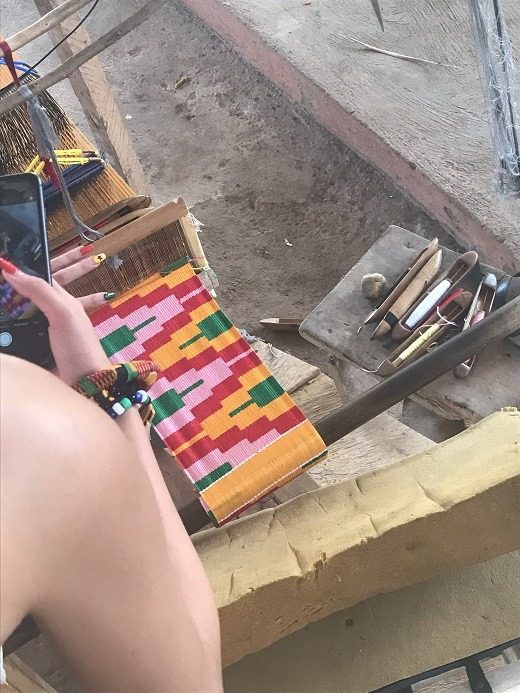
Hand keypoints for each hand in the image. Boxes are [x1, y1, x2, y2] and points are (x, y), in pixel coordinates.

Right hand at [0, 245, 114, 384]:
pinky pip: (12, 334)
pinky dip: (2, 331)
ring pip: (14, 315)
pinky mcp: (31, 348)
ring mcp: (38, 331)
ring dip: (3, 312)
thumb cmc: (81, 346)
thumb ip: (39, 290)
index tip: (1, 259)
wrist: (85, 384)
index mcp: (60, 300)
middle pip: (22, 295)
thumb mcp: (63, 312)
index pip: (39, 275)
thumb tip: (10, 269)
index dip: (22, 266)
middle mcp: (48, 313)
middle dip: (7, 291)